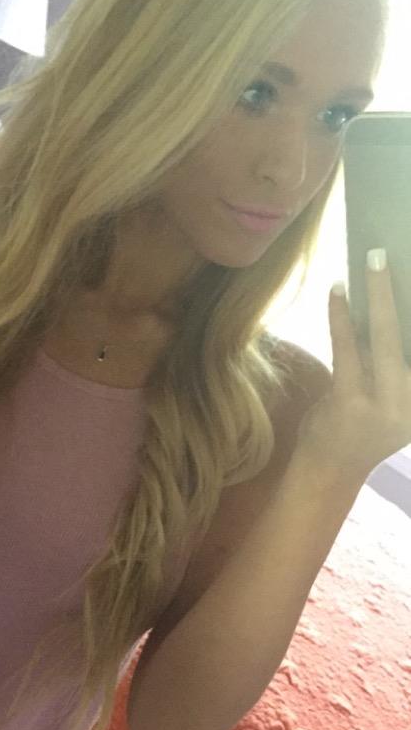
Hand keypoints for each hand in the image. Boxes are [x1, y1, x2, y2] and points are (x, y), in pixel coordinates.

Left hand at [294, 252, 410, 482]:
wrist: (327, 474)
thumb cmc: (360, 427)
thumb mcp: (388, 396)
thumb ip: (392, 360)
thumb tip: (387, 302)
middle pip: (410, 339)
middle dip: (403, 295)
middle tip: (394, 255)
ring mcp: (385, 408)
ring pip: (385, 339)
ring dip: (379, 296)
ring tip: (373, 262)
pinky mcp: (351, 405)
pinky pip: (348, 349)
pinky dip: (343, 317)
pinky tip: (339, 291)